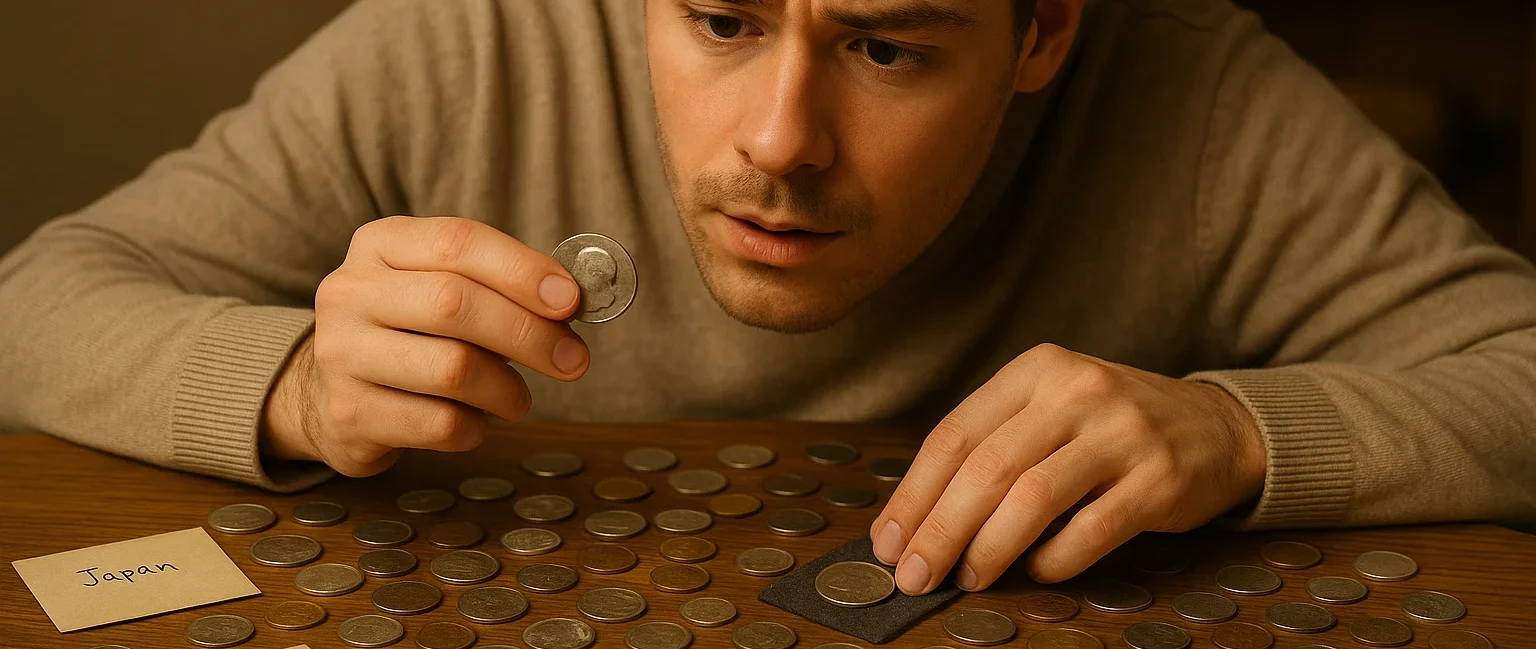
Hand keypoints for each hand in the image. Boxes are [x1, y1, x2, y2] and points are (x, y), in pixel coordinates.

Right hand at [260, 216, 587, 475]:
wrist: (329, 392)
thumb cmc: (410, 332)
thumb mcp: (441, 286)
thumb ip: (501, 284)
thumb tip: (571, 301)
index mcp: (380, 244)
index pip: (458, 241)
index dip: (522, 270)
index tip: (571, 300)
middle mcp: (350, 293)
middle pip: (455, 304)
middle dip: (528, 334)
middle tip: (572, 359)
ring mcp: (342, 355)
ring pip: (453, 369)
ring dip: (507, 388)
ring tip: (517, 397)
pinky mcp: (349, 414)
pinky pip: (440, 424)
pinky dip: (476, 427)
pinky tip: (474, 420)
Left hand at [868, 343, 1265, 592]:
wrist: (1216, 426)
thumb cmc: (1108, 428)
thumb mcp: (1050, 409)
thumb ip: (991, 448)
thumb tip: (915, 522)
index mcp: (1036, 370)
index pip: (956, 434)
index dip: (914, 494)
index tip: (888, 541)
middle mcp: (1077, 390)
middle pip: (987, 467)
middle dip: (941, 529)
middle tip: (915, 575)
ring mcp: (1122, 433)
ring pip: (1033, 498)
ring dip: (990, 549)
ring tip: (968, 578)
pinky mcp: (1160, 478)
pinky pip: (1091, 530)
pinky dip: (1053, 560)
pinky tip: (1034, 573)